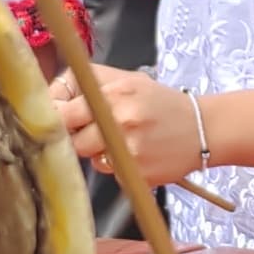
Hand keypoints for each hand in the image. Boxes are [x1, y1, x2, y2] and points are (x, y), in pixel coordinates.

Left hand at [54, 63, 205, 189]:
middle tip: (95, 129)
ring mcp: (129, 152)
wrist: (203, 129)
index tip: (62, 118)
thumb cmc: (161, 103)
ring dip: (98, 153)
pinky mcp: (136, 174)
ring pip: (90, 159)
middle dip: (79, 136)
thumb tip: (51, 95)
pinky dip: (117, 166)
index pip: (62, 113)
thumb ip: (88, 82)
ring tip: (122, 141)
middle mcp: (120, 123)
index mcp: (114, 95)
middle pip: (72, 141)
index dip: (57, 118)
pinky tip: (136, 154)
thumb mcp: (127, 79)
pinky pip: (110, 173)